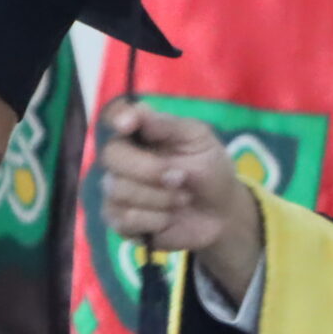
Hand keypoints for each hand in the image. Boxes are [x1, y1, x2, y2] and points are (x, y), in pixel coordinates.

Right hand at [99, 102, 264, 303]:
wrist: (221, 214)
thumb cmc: (210, 170)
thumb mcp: (199, 139)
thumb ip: (167, 124)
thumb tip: (133, 112)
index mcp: (140, 132)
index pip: (114, 116)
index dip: (117, 117)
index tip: (127, 124)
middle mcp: (122, 158)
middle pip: (111, 156)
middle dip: (149, 169)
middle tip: (180, 177)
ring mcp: (117, 190)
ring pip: (118, 190)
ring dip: (159, 197)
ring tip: (183, 198)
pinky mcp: (120, 220)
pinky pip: (125, 218)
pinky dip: (155, 219)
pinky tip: (169, 217)